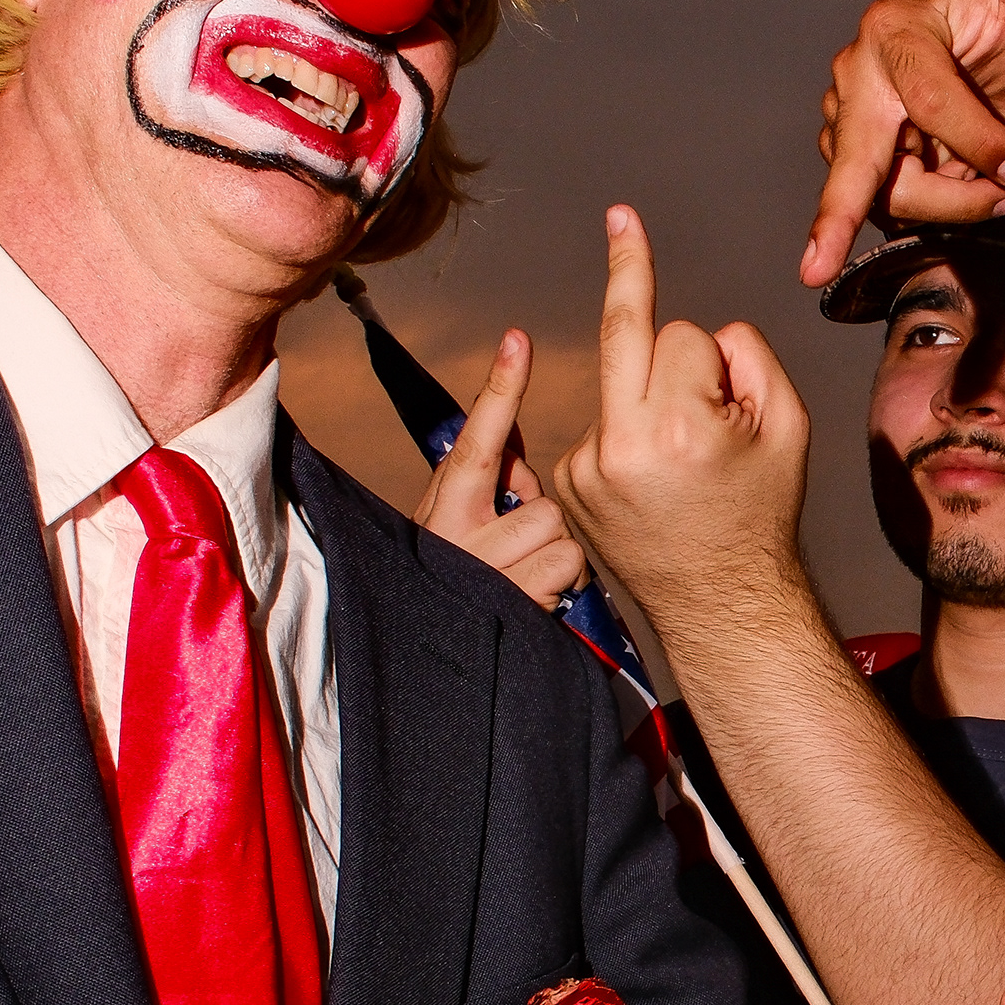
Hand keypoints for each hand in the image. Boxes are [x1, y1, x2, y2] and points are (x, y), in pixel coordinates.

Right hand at [410, 329, 586, 610]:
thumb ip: (490, 484)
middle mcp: (457, 535)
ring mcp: (486, 570)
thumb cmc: (458, 585)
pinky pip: (566, 569)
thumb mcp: (461, 527)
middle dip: (542, 527)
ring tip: (527, 581)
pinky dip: (561, 587)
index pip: (478, 440)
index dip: (501, 389)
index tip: (518, 340)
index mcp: (445, 507)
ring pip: (559, 535)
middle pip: (541, 502)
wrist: (438, 665)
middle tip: (520, 555)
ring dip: (555, 560)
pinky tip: (537, 602)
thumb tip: (514, 442)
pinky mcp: (513, 602)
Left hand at [547, 205, 814, 633]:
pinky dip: (628, 431)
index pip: (684, 335)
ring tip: (683, 465)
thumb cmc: (761, 515)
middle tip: (620, 217)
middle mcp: (619, 445)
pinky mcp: (567, 483)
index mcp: (677, 429)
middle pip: (625, 333)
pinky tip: (652, 477)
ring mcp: (584, 468)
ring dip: (650, 399)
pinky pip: (602, 419)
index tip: (660, 271)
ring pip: (620, 382)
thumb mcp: (790, 429)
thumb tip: (703, 335)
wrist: (721, 603)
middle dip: (628, 271)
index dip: (715, 359)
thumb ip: (751, 358)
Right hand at [800, 0, 1004, 281]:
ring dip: (948, 206)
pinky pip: (883, 208)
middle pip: (861, 153)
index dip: (975, 141)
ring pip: (880, 192)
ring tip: (1000, 190)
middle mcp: (856, 74)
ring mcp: (848, 122)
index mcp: (892, 29)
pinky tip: (967, 194)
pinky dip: (934, 213)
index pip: (927, 98)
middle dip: (841, 208)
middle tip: (817, 266)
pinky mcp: (853, 163)